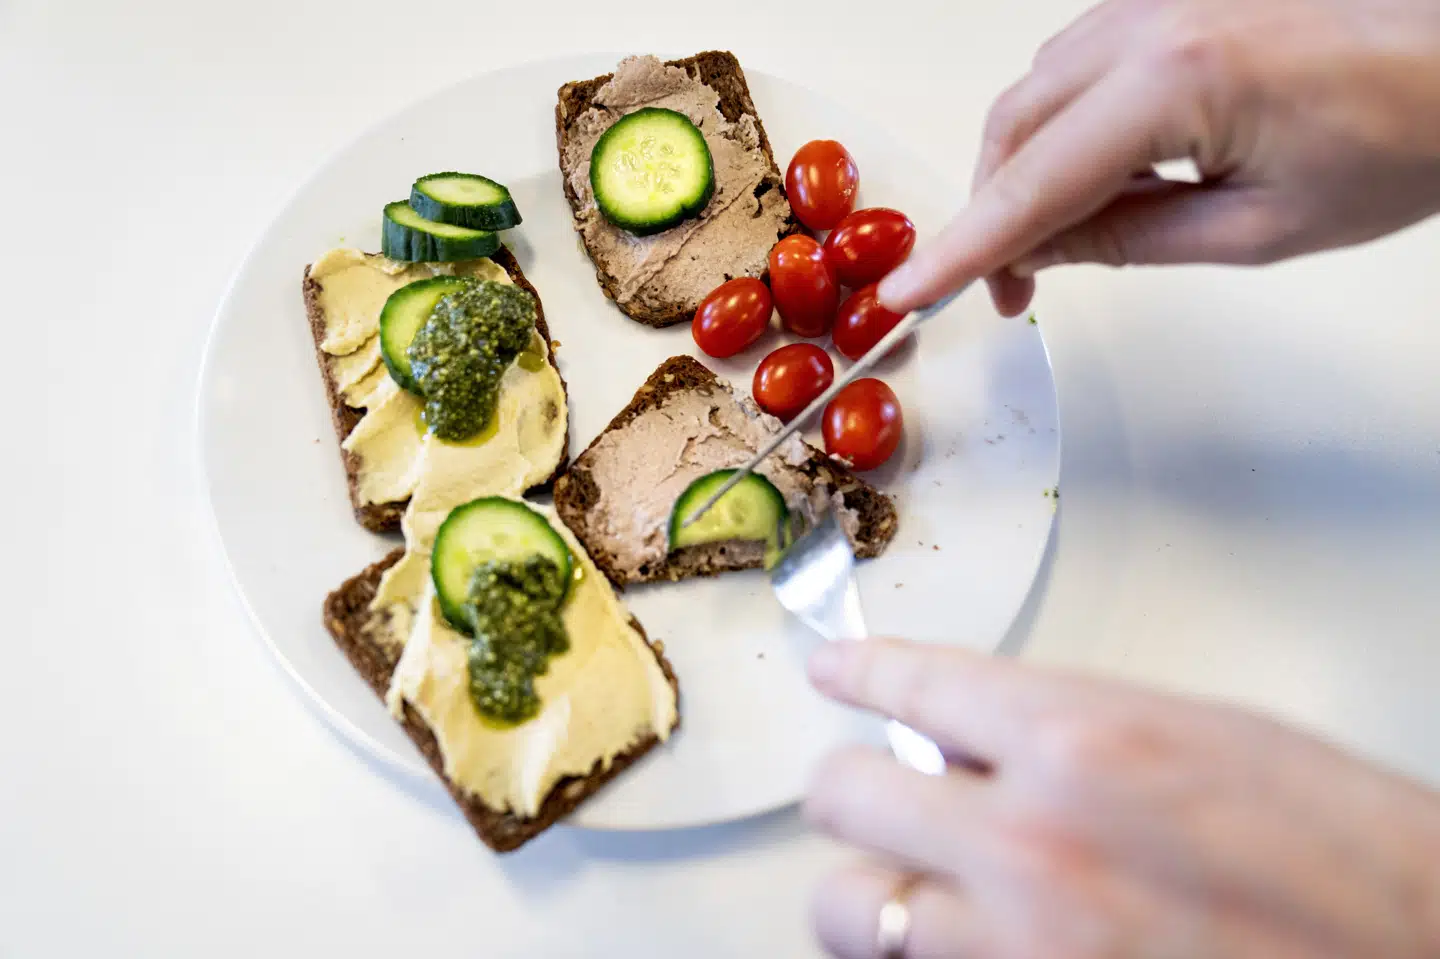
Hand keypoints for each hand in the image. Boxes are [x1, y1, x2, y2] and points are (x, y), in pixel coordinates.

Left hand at [804, 639, 1439, 957]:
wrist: (1420, 958)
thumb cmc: (1351, 858)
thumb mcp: (1210, 740)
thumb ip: (1072, 731)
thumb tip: (975, 735)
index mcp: (1086, 740)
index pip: (918, 680)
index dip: (861, 671)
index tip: (835, 672)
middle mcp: (1033, 841)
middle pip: (845, 796)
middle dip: (855, 789)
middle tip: (874, 793)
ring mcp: (1020, 948)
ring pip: (847, 911)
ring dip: (871, 890)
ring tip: (911, 884)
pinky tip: (963, 943)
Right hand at [878, 0, 1439, 317]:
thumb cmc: (1406, 134)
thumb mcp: (1257, 229)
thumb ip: (1128, 241)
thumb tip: (1039, 252)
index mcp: (1174, 76)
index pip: (1032, 184)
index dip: (963, 249)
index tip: (907, 291)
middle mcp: (1151, 16)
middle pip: (1015, 123)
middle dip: (996, 212)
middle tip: (1014, 292)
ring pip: (1040, 88)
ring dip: (1029, 167)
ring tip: (1071, 239)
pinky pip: (1082, 60)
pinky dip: (1069, 124)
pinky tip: (1107, 173)